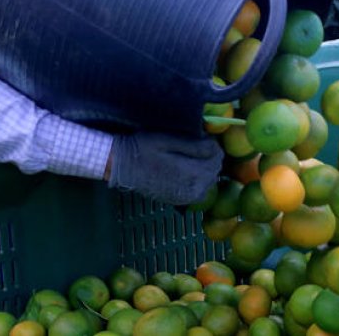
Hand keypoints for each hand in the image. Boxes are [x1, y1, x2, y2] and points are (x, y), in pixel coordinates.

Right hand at [107, 131, 222, 204]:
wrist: (121, 167)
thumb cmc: (143, 148)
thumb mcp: (169, 140)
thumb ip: (195, 145)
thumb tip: (215, 146)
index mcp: (193, 174)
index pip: (217, 156)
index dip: (211, 144)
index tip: (200, 137)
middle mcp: (194, 190)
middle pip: (215, 168)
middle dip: (209, 156)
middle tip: (193, 144)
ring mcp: (188, 198)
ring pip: (209, 179)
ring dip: (204, 167)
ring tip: (187, 157)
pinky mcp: (181, 201)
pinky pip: (200, 189)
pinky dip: (197, 178)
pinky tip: (184, 170)